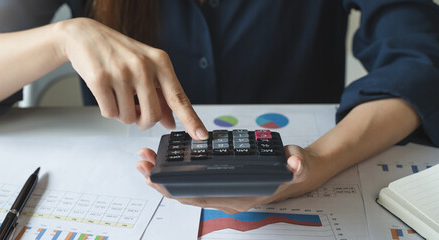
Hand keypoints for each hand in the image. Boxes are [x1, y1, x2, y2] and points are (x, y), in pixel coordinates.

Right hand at [54, 18, 207, 139]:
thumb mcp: (146, 68)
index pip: (179, 97)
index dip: (191, 120)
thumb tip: (171, 123)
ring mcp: (121, 72)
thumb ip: (160, 95)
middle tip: (137, 112)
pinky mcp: (100, 79)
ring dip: (123, 114)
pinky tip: (105, 93)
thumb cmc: (119, 53)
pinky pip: (110, 113)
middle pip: (152, 116)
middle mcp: (143, 66)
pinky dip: (108, 110)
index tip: (202, 136)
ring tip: (117, 95)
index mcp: (160, 62)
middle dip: (143, 121)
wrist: (85, 35)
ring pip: (129, 117)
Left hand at [135, 145, 335, 213]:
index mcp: (238, 196)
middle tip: (141, 163)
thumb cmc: (291, 171)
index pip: (200, 197)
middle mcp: (225, 197)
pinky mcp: (216, 182)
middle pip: (185, 194)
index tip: (156, 179)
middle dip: (160, 181)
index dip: (176, 190)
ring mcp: (220, 191)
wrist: (294, 174)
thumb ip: (297, 166)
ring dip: (162, 176)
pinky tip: (161, 161)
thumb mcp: (297, 167)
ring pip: (184, 189)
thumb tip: (295, 163)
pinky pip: (190, 182)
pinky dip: (173, 173)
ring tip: (143, 160)